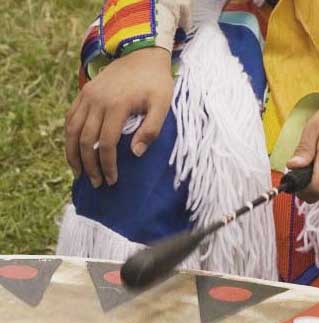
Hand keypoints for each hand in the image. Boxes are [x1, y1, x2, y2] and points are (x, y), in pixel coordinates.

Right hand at [65, 47, 173, 187]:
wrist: (142, 53)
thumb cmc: (156, 83)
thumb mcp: (162, 105)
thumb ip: (151, 129)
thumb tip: (135, 153)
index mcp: (117, 106)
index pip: (106, 143)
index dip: (107, 165)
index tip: (112, 181)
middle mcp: (97, 100)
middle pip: (85, 140)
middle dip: (90, 165)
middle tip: (97, 184)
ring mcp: (88, 95)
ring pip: (72, 129)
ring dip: (73, 154)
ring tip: (79, 173)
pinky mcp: (84, 92)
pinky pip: (70, 117)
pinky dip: (69, 136)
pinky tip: (74, 151)